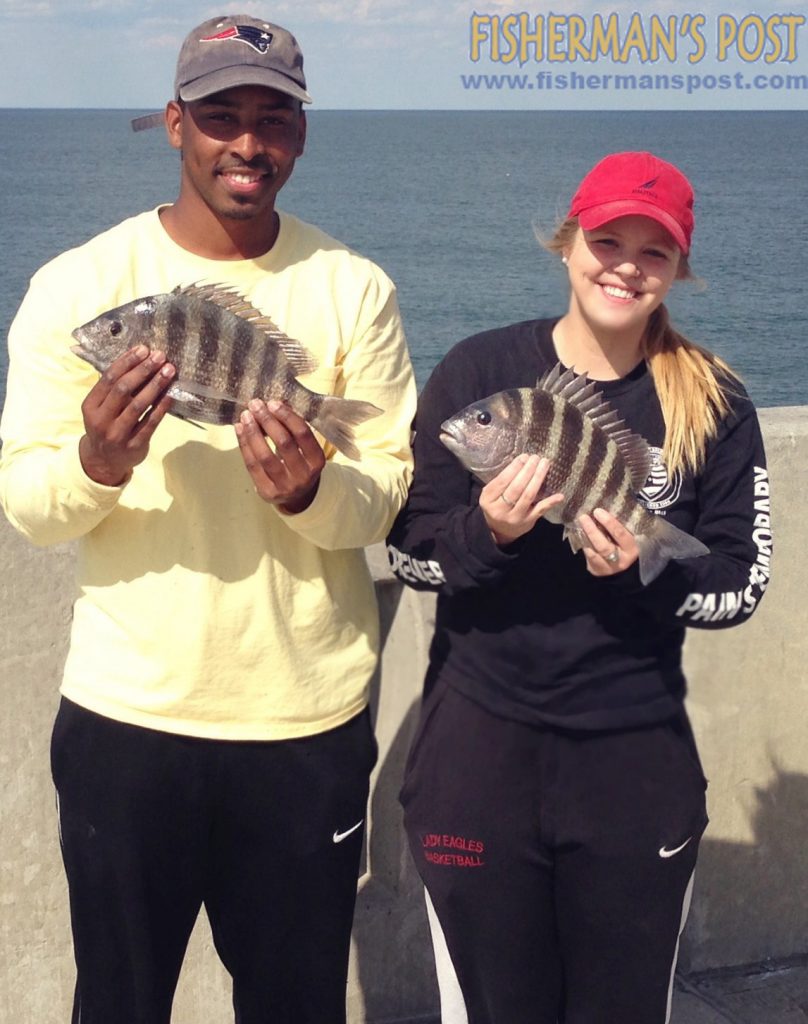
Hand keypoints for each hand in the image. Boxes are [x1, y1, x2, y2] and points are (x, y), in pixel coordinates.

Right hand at [79, 345, 174, 485]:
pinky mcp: (135, 445)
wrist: (104, 461)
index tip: (143, 349)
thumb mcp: (100, 408)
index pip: (109, 379)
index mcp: (90, 406)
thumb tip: (139, 360)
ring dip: (155, 385)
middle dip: (143, 370)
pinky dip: (162, 406)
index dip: (127, 362)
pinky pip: (151, 422)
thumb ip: (113, 389)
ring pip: (138, 405)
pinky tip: (171, 393)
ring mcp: (117, 434)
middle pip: (124, 390)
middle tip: (160, 356)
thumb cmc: (106, 426)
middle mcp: (101, 420)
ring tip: (169, 371)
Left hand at [235, 399, 325, 513]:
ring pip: (265, 456)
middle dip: (267, 421)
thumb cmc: (299, 465)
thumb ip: (292, 430)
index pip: (303, 434)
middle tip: (256, 405)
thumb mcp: (305, 449)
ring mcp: (285, 486)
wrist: (297, 497)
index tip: (273, 403)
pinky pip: (252, 465)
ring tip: (246, 416)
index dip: (287, 416)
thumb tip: (273, 404)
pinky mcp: (267, 491)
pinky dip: (244, 445)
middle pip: (283, 443)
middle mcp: (303, 475)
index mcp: (316, 461)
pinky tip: (240, 430)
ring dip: (253, 432)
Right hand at [480, 454, 563, 546]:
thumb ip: (501, 481)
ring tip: (544, 464)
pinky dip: (550, 502)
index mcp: (488, 500)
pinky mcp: (528, 522)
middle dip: (528, 470)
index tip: (524, 457)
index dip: (514, 468)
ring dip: (538, 478)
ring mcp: (515, 517)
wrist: (499, 531)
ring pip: (528, 496)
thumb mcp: (491, 494)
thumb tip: (522, 462)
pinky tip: (559, 495)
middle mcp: (500, 509)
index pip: (502, 481)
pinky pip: (540, 510)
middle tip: (536, 458)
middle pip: (516, 487)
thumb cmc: (496, 505)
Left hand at [577, 507, 638, 575]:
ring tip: (579, 523)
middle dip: (592, 531)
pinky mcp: (597, 570)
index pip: (620, 535)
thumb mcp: (628, 534)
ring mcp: (609, 568)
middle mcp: (622, 560)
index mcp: (632, 548)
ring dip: (585, 537)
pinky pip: (588, 556)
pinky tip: (578, 533)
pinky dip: (582, 544)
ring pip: (594, 553)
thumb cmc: (624, 542)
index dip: (609, 523)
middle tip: (583, 517)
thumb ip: (620, 524)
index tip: (598, 511)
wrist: (621, 564)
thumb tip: (605, 503)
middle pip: (604, 546)